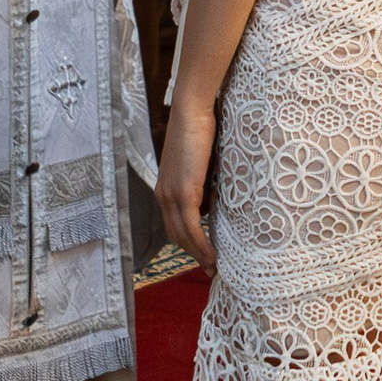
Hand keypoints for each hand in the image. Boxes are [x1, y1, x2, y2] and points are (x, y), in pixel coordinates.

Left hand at [156, 87, 216, 272]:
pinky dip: (201, 244)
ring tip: (214, 266)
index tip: (203, 256)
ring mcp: (171, 195)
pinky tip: (213, 254)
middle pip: (176, 235)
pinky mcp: (183, 192)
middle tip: (211, 267)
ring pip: (182, 235)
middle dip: (192, 254)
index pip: (174, 224)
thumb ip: (205, 183)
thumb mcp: (202, 164)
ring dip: (198, 254)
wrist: (191, 112)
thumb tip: (217, 200)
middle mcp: (164, 195)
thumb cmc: (200, 131)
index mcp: (166, 188)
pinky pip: (191, 227)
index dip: (188, 242)